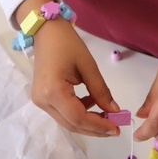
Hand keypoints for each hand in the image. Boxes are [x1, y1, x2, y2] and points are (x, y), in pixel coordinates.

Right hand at [29, 17, 120, 137]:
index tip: (117, 128)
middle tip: (115, 127)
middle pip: (72, 124)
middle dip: (94, 128)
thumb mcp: (88, 65)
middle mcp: (43, 101)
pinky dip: (78, 112)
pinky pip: (62, 112)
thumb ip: (101, 90)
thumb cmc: (67, 43)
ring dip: (87, 121)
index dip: (98, 126)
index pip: (78, 118)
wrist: (46, 30)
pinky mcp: (42, 98)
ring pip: (67, 121)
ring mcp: (40, 101)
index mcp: (53, 92)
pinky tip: (90, 102)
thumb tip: (114, 111)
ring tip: (106, 114)